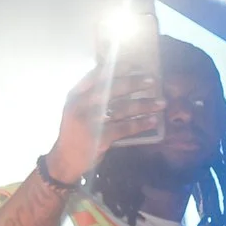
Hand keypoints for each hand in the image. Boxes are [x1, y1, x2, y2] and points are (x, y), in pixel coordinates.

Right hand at [44, 64, 162, 185]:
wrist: (65, 160)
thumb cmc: (76, 132)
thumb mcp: (76, 109)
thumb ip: (92, 96)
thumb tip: (122, 81)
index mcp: (75, 95)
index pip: (96, 75)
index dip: (116, 68)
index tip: (134, 64)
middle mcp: (80, 105)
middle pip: (111, 88)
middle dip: (134, 83)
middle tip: (153, 80)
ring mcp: (89, 121)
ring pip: (122, 108)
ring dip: (144, 105)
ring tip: (161, 103)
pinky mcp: (99, 137)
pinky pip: (125, 127)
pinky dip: (141, 123)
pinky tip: (153, 121)